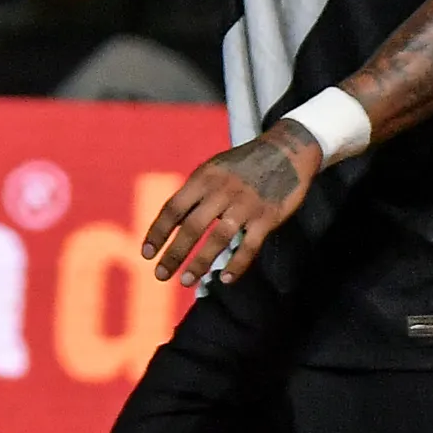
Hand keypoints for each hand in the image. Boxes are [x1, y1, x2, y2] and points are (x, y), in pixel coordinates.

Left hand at [143, 126, 318, 283]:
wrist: (285, 151)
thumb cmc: (242, 164)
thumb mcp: (212, 170)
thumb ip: (195, 194)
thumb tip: (174, 223)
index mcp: (203, 178)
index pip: (173, 208)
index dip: (157, 231)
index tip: (146, 253)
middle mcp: (221, 191)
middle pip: (192, 227)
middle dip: (174, 253)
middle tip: (160, 275)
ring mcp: (245, 205)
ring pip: (218, 239)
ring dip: (200, 263)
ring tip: (185, 281)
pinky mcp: (268, 217)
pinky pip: (250, 245)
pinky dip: (237, 264)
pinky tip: (225, 279)